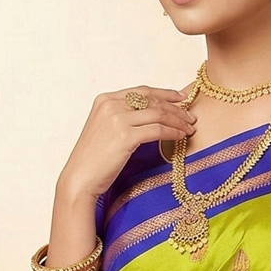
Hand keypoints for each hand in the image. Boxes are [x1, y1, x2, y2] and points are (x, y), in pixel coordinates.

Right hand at [58, 86, 195, 202]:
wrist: (80, 178)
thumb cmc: (93, 160)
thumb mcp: (104, 130)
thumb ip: (122, 118)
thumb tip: (149, 115)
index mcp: (105, 99)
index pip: (142, 91)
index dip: (164, 93)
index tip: (181, 97)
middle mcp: (111, 105)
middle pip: (152, 101)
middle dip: (176, 108)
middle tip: (191, 116)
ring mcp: (118, 119)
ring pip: (158, 114)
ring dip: (178, 120)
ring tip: (190, 128)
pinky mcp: (125, 136)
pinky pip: (157, 130)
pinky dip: (172, 132)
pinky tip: (181, 136)